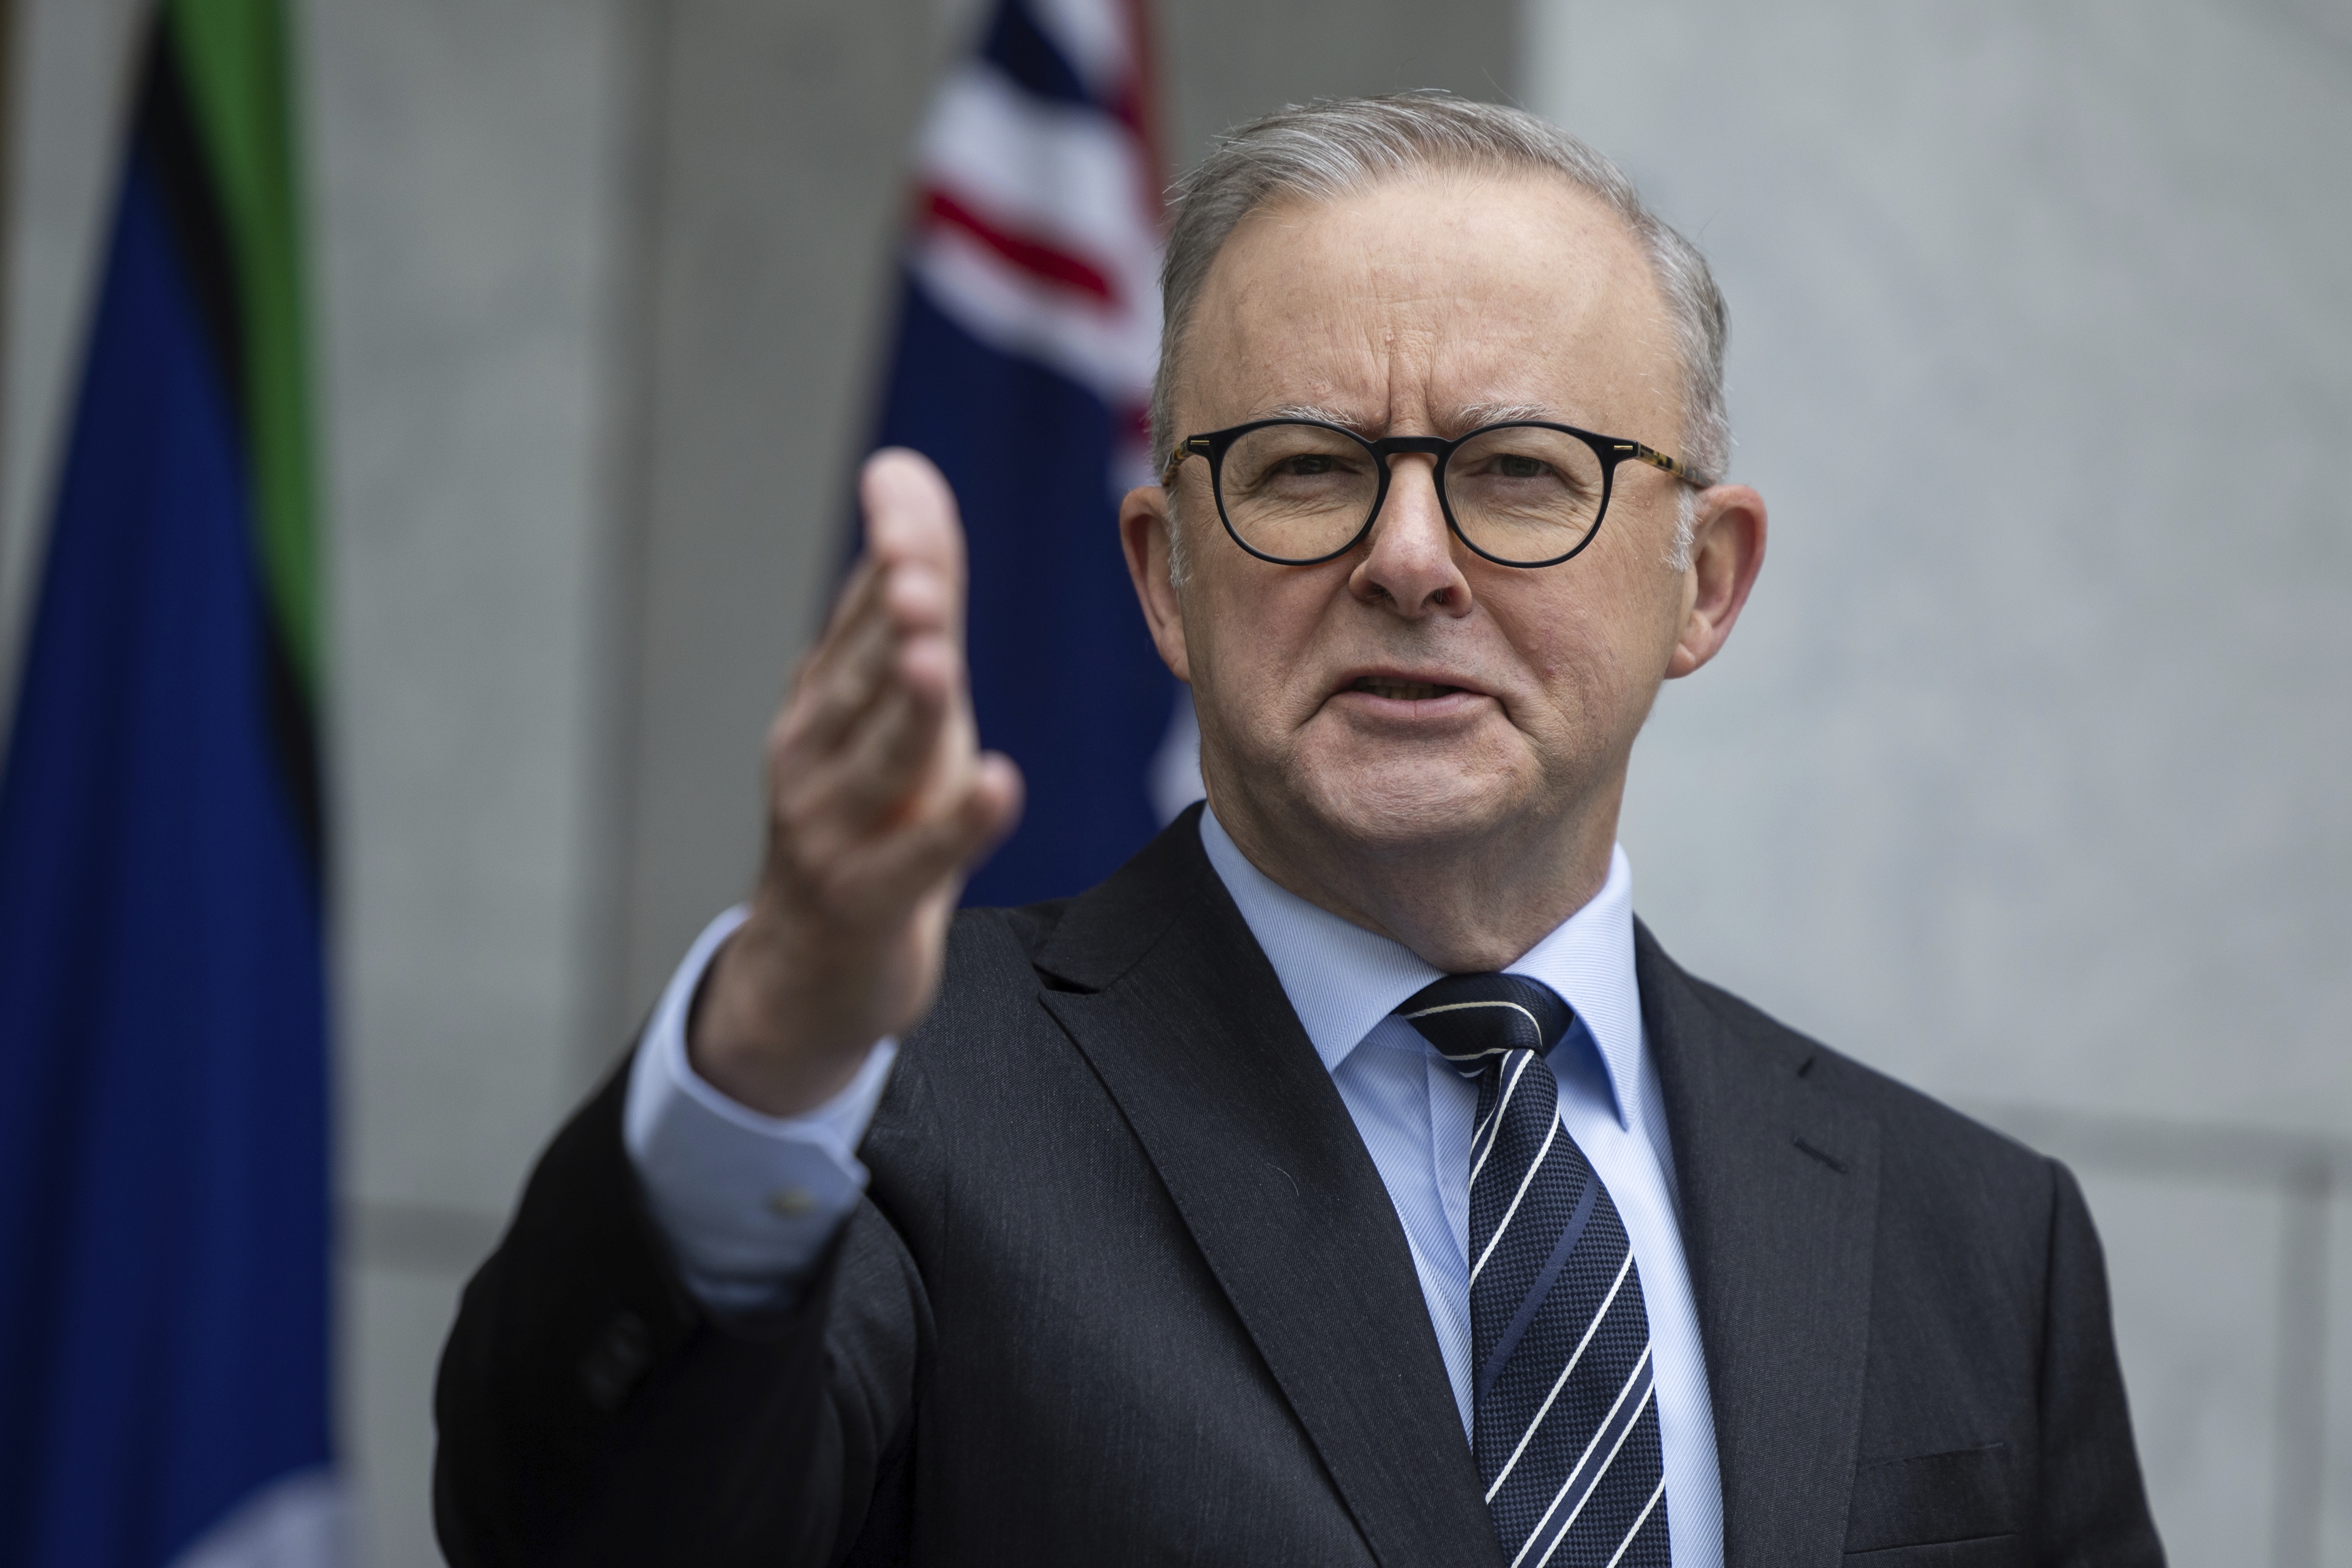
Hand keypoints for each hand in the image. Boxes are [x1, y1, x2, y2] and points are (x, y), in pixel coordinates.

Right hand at [688, 450, 1023, 1115]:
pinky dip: (960, 823)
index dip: (889, 551)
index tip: (899, 485)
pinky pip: (919, 857)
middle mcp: (815, 753)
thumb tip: (902, 469)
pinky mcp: (867, 899)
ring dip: (909, 708)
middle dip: (890, 620)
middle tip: (919, 573)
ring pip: (880, 760)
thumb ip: (910, 597)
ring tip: (936, 659)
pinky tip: (998, 784)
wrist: (809, 968)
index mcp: (824, 697)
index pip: (861, 612)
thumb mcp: (893, 702)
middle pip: (862, 675)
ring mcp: (832, 828)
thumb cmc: (868, 812)